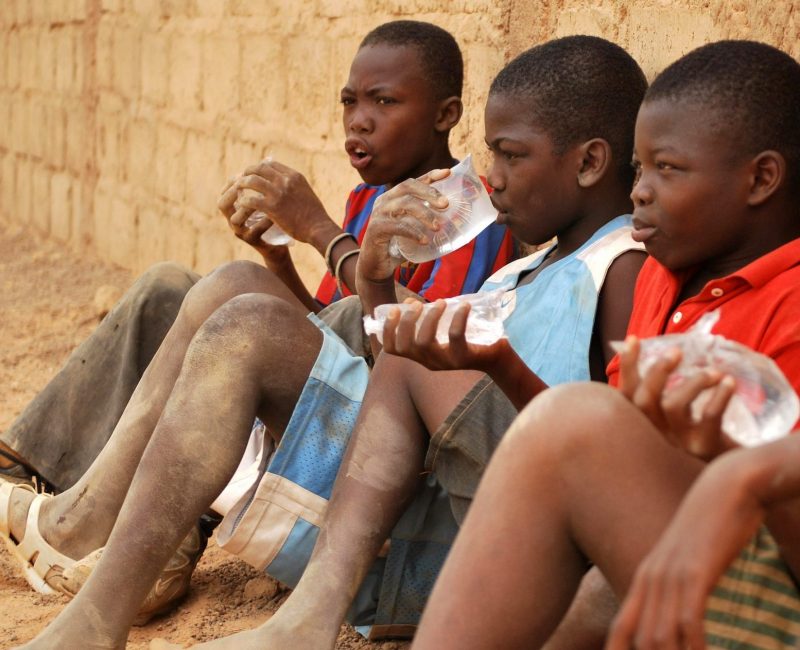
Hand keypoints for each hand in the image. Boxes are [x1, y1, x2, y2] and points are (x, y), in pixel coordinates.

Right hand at [217, 176, 290, 261]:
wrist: (281, 242)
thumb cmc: (274, 217)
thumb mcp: (268, 199)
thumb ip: (263, 184)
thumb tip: (267, 159)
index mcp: (234, 208)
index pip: (224, 192)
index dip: (231, 182)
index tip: (244, 173)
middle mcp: (233, 220)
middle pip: (222, 204)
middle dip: (233, 192)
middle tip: (248, 184)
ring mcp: (241, 232)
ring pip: (235, 219)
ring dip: (248, 207)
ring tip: (262, 199)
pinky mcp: (253, 242)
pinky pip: (255, 231)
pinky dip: (265, 221)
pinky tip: (274, 216)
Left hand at [234, 159, 336, 245]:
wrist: (319, 228)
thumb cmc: (315, 215)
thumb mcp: (306, 192)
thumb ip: (295, 186)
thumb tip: (287, 184)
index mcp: (294, 176)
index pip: (271, 164)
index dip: (259, 168)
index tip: (254, 173)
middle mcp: (285, 181)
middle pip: (259, 169)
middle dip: (248, 172)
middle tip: (241, 179)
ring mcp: (278, 193)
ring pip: (252, 181)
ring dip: (242, 184)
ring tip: (237, 190)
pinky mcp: (272, 207)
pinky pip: (251, 200)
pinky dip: (243, 201)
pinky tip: (241, 204)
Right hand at [357, 169, 449, 285]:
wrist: (376, 267)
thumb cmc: (396, 246)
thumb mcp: (412, 229)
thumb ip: (425, 221)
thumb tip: (454, 218)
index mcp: (393, 197)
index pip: (413, 182)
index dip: (430, 175)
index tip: (448, 173)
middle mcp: (384, 201)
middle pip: (408, 187)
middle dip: (429, 193)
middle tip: (446, 204)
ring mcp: (378, 214)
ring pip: (404, 204)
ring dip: (424, 213)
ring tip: (437, 227)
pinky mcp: (376, 229)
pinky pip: (397, 226)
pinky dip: (413, 232)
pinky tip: (425, 240)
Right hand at [381, 299, 509, 372]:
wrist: (495, 358)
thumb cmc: (465, 341)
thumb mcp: (441, 331)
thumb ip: (425, 320)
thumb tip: (408, 303)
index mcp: (420, 356)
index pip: (392, 349)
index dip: (387, 330)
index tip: (394, 310)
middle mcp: (429, 362)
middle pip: (406, 345)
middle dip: (407, 321)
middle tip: (418, 304)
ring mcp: (445, 362)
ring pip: (425, 342)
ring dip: (430, 318)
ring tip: (440, 302)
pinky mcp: (464, 358)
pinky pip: (455, 336)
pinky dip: (458, 317)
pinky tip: (464, 305)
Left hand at [606, 452, 765, 649]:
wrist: (727, 487)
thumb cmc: (711, 525)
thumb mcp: (685, 557)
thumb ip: (677, 584)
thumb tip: (679, 615)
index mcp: (644, 578)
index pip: (620, 630)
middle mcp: (651, 579)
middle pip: (641, 642)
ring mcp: (671, 575)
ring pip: (661, 638)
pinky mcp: (696, 572)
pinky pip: (689, 622)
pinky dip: (696, 648)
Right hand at [617, 337, 736, 460]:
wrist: (727, 478)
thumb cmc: (697, 443)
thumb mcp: (673, 422)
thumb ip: (660, 399)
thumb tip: (658, 357)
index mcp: (642, 426)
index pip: (625, 395)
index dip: (627, 367)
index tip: (633, 339)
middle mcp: (653, 436)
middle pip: (643, 401)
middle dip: (657, 371)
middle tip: (677, 351)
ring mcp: (677, 444)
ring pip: (673, 407)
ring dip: (694, 382)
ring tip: (714, 372)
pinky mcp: (704, 449)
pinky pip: (708, 418)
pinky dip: (719, 396)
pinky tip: (729, 382)